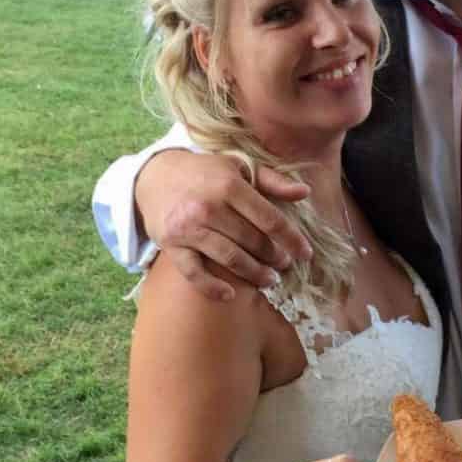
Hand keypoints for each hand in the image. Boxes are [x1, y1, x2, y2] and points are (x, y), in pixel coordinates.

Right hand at [136, 151, 313, 300]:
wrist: (154, 176)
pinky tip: (230, 294)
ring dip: (253, 274)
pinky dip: (212, 286)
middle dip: (274, 257)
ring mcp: (188, 228)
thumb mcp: (238, 167)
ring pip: (229, 258)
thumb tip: (305, 191)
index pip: (270, 219)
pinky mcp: (171, 244)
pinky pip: (194, 272)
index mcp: (229, 186)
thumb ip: (272, 181)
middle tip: (285, 265)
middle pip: (252, 241)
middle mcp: (208, 207)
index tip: (306, 253)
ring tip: (269, 280)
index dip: (292, 239)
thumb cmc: (204, 173)